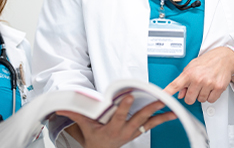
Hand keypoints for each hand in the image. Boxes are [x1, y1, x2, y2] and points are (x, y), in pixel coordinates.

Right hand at [57, 95, 175, 147]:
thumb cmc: (95, 137)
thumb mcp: (86, 127)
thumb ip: (76, 115)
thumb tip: (61, 107)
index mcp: (112, 128)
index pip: (119, 116)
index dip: (124, 106)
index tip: (129, 96)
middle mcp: (126, 130)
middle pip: (139, 118)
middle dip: (150, 109)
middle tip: (159, 100)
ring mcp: (134, 132)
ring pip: (149, 122)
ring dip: (161, 114)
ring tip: (171, 106)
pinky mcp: (139, 131)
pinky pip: (153, 124)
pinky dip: (163, 119)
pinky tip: (173, 113)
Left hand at [164, 46, 233, 104]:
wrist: (224, 58)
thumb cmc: (207, 61)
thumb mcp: (192, 67)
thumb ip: (184, 81)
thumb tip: (179, 94)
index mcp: (189, 73)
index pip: (175, 85)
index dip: (167, 93)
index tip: (160, 99)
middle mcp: (198, 78)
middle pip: (189, 99)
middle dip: (191, 96)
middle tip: (196, 87)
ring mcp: (208, 83)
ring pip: (201, 100)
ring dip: (202, 95)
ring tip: (206, 84)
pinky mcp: (218, 88)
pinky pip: (211, 100)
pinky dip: (211, 96)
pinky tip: (212, 87)